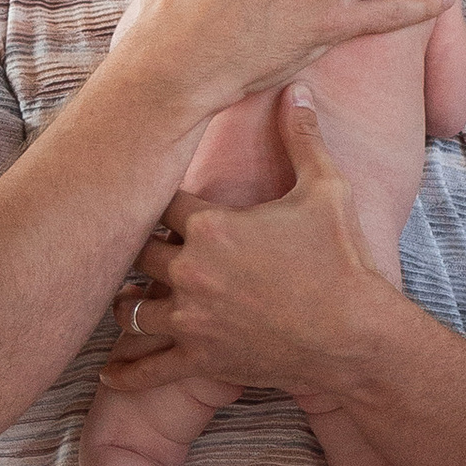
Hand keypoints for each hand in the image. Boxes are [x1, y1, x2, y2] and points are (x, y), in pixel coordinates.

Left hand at [118, 89, 397, 401]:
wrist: (357, 334)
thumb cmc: (343, 259)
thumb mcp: (326, 189)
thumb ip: (302, 138)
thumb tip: (296, 89)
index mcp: (211, 225)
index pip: (161, 202)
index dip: (162, 202)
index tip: (161, 203)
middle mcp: (191, 270)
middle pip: (138, 251)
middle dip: (140, 249)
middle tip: (139, 248)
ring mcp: (192, 318)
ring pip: (131, 308)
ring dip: (126, 302)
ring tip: (125, 299)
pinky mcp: (200, 358)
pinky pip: (150, 370)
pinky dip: (127, 374)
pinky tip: (108, 376)